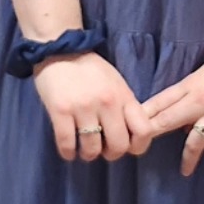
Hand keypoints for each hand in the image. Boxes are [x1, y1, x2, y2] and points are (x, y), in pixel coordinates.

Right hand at [31, 53, 155, 163]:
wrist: (60, 49)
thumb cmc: (90, 69)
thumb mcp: (116, 83)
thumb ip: (125, 107)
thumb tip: (131, 137)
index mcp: (123, 95)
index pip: (143, 130)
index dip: (138, 146)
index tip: (129, 148)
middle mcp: (107, 103)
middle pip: (118, 146)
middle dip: (111, 154)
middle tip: (103, 148)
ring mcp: (83, 107)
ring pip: (92, 149)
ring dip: (88, 153)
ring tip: (84, 147)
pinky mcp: (60, 110)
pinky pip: (67, 144)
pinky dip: (68, 153)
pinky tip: (69, 149)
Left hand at [141, 37, 203, 175]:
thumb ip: (193, 94)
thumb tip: (182, 120)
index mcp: (191, 84)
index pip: (160, 101)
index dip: (144, 115)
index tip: (131, 128)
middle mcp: (200, 100)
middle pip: (168, 120)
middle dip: (151, 136)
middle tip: (138, 151)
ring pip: (194, 141)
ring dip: (187, 158)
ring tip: (185, 171)